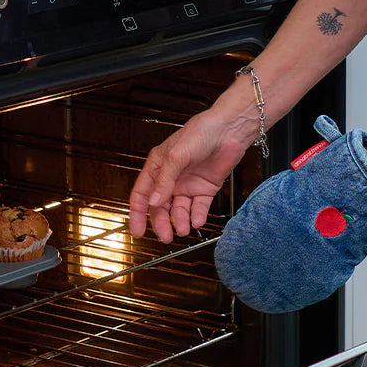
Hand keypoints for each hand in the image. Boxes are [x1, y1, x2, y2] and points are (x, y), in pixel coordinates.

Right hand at [128, 107, 254, 242]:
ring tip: (183, 229)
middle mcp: (171, 178)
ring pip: (179, 210)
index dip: (138, 214)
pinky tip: (196, 221)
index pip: (142, 195)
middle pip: (161, 207)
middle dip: (162, 223)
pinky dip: (197, 216)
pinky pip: (198, 207)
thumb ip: (164, 181)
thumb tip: (154, 202)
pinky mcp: (205, 189)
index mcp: (157, 167)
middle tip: (165, 236)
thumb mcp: (176, 155)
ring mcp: (188, 185)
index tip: (137, 231)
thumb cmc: (200, 132)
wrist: (228, 130)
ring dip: (180, 221)